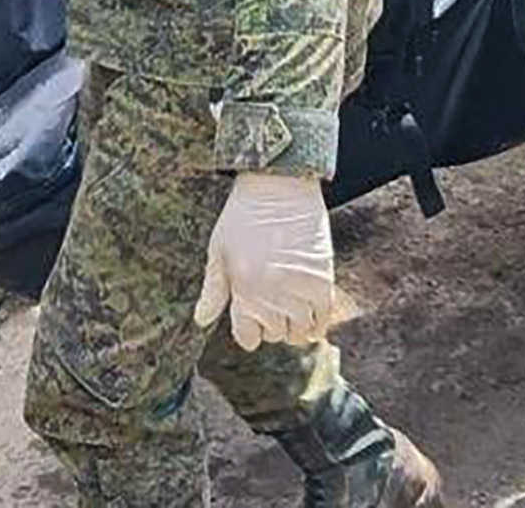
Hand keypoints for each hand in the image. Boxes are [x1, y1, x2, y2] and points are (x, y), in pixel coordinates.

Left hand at [192, 172, 334, 350]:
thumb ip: (212, 290)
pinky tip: (308, 310)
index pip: (248, 338)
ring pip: (299, 332)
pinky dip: (316, 322)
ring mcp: (299, 288)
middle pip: (274, 335)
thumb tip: (201, 321)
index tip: (250, 314)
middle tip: (270, 301)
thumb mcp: (219, 251)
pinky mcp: (323, 280)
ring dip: (293, 324)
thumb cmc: (242, 215)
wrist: (279, 185)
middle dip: (270, 323)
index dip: (248, 329)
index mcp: (243, 289)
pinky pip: (322, 319)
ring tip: (290, 305)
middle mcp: (272, 294)